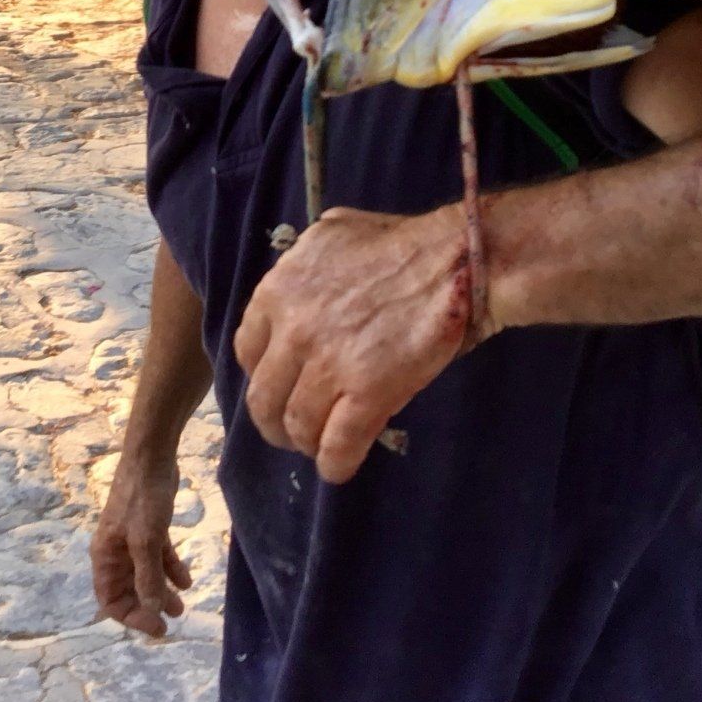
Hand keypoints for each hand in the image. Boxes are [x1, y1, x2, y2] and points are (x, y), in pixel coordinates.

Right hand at [91, 450, 191, 636]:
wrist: (152, 458)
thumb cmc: (142, 499)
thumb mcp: (145, 541)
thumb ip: (148, 576)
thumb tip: (152, 609)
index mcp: (105, 556)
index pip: (110, 599)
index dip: (131, 616)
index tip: (156, 625)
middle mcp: (116, 551)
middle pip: (128, 590)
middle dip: (148, 607)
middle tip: (170, 622)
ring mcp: (133, 539)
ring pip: (145, 575)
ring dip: (162, 591)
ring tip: (182, 606)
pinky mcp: (150, 528)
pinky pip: (159, 557)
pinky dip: (171, 570)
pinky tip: (186, 581)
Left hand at [235, 205, 469, 484]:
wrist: (453, 261)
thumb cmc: (400, 243)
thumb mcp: (332, 235)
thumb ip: (304, 266)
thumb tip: (299, 286)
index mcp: (278, 293)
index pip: (247, 352)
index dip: (262, 376)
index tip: (279, 387)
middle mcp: (293, 332)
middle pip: (264, 398)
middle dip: (275, 422)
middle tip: (292, 431)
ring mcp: (329, 365)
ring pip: (298, 426)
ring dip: (305, 444)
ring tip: (319, 447)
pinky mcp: (368, 394)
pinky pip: (337, 445)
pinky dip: (335, 464)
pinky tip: (339, 467)